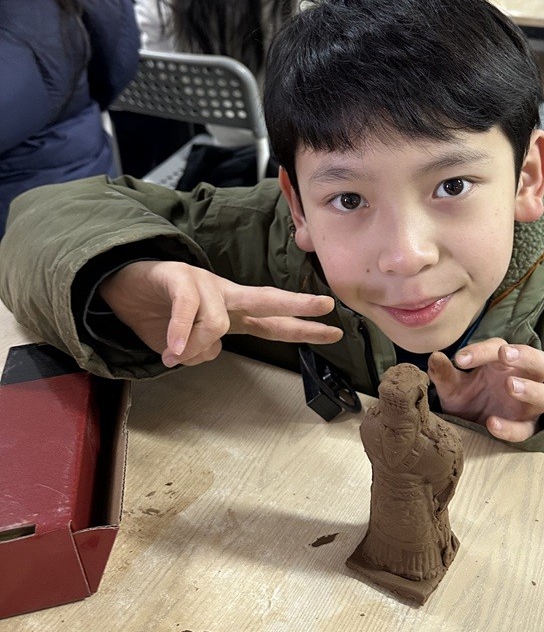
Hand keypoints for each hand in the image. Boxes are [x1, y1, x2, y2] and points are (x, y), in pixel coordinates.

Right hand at [99, 261, 342, 368]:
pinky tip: (172, 349)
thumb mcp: (183, 346)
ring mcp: (202, 282)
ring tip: (173, 355)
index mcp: (231, 311)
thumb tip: (205, 353)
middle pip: (266, 299)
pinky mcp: (178, 276)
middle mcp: (224, 293)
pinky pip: (187, 308)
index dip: (303, 329)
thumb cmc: (156, 314)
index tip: (335, 333)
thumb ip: (200, 352)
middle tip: (325, 307)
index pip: (273, 322)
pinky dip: (181, 333)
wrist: (119, 286)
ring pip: (218, 320)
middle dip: (297, 304)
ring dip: (196, 344)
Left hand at [428, 341, 543, 443]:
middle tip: (504, 354)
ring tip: (509, 385)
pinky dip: (511, 427)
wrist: (470, 429)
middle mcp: (523, 379)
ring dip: (530, 388)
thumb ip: (445, 374)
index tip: (460, 359)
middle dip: (525, 355)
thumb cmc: (468, 399)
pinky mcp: (527, 428)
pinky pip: (527, 429)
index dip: (481, 351)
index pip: (500, 347)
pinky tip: (491, 424)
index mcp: (505, 362)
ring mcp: (529, 405)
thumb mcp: (453, 387)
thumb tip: (434, 357)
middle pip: (541, 361)